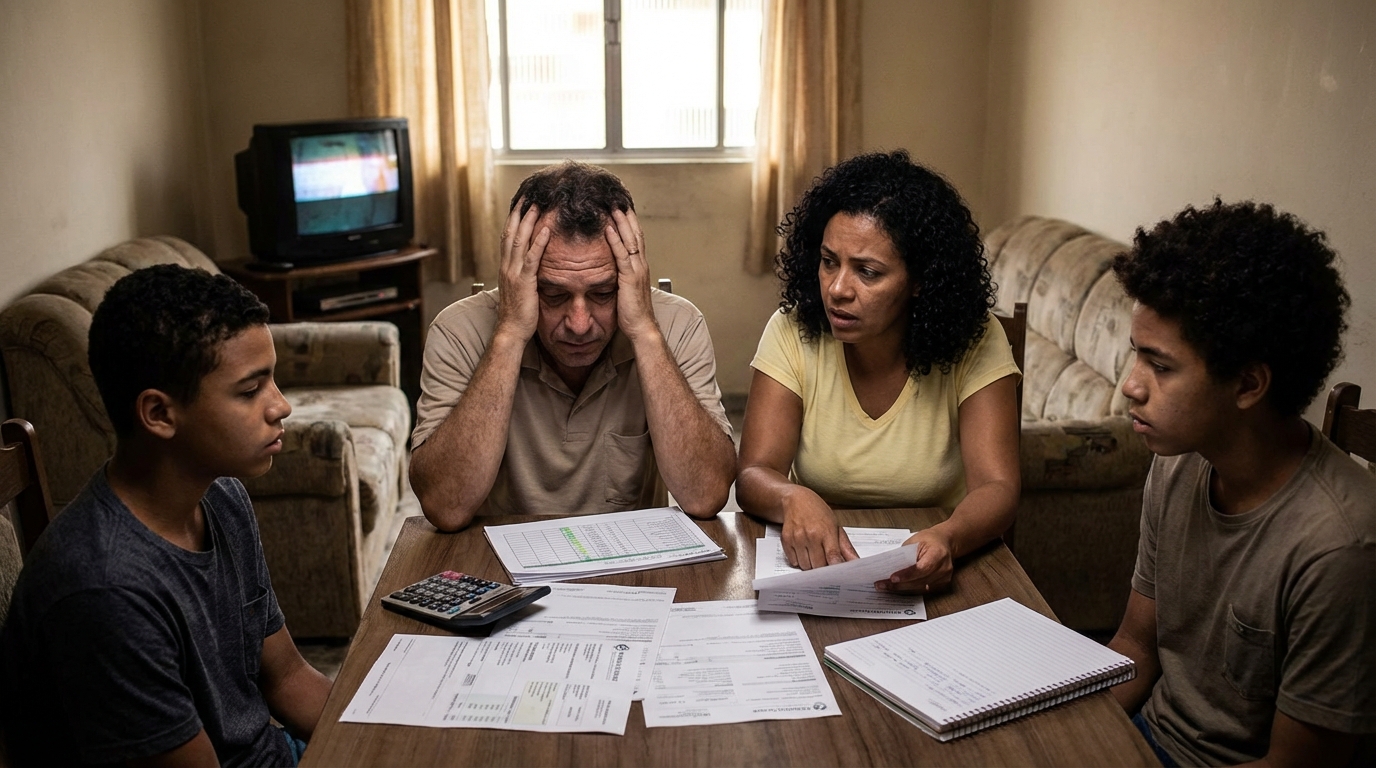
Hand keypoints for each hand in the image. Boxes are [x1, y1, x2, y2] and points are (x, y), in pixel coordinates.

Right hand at [496, 201, 549, 341]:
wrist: (511, 331)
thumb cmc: (518, 313)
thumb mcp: (519, 289)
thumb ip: (522, 274)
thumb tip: (530, 265)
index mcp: (505, 267)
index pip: (507, 237)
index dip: (513, 219)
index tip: (520, 204)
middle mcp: (506, 267)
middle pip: (511, 233)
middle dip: (519, 213)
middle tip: (527, 195)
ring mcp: (514, 273)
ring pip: (519, 241)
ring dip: (529, 221)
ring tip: (537, 204)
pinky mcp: (524, 282)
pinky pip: (532, 258)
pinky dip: (539, 242)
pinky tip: (547, 229)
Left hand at [604, 208, 657, 340]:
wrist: (642, 328)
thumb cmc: (633, 313)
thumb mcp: (627, 290)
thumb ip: (622, 277)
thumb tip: (613, 271)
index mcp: (640, 267)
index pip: (636, 239)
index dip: (630, 222)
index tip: (622, 207)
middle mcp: (641, 265)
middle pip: (635, 233)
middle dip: (627, 215)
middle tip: (618, 197)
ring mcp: (636, 270)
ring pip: (630, 239)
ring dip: (621, 221)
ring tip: (613, 205)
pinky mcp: (629, 277)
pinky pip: (621, 254)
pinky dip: (615, 239)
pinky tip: (607, 227)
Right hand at [781, 487, 858, 569]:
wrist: (796, 500)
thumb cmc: (818, 512)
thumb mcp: (836, 526)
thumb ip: (846, 547)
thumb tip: (856, 562)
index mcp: (826, 531)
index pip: (833, 556)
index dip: (836, 568)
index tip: (839, 575)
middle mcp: (811, 535)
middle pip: (818, 566)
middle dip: (822, 566)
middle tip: (824, 557)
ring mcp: (797, 538)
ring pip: (805, 566)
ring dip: (810, 563)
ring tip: (813, 551)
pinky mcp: (786, 540)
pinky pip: (793, 562)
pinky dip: (799, 560)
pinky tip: (802, 549)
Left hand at [878, 528, 954, 593]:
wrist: (944, 542)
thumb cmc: (929, 539)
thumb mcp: (915, 541)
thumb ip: (905, 555)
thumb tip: (890, 567)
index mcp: (938, 553)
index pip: (922, 568)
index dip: (907, 575)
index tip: (892, 578)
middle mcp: (944, 568)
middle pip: (920, 581)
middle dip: (899, 584)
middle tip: (882, 584)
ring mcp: (944, 578)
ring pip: (920, 588)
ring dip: (902, 589)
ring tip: (886, 587)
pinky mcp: (942, 584)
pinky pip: (923, 590)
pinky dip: (909, 589)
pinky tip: (898, 587)